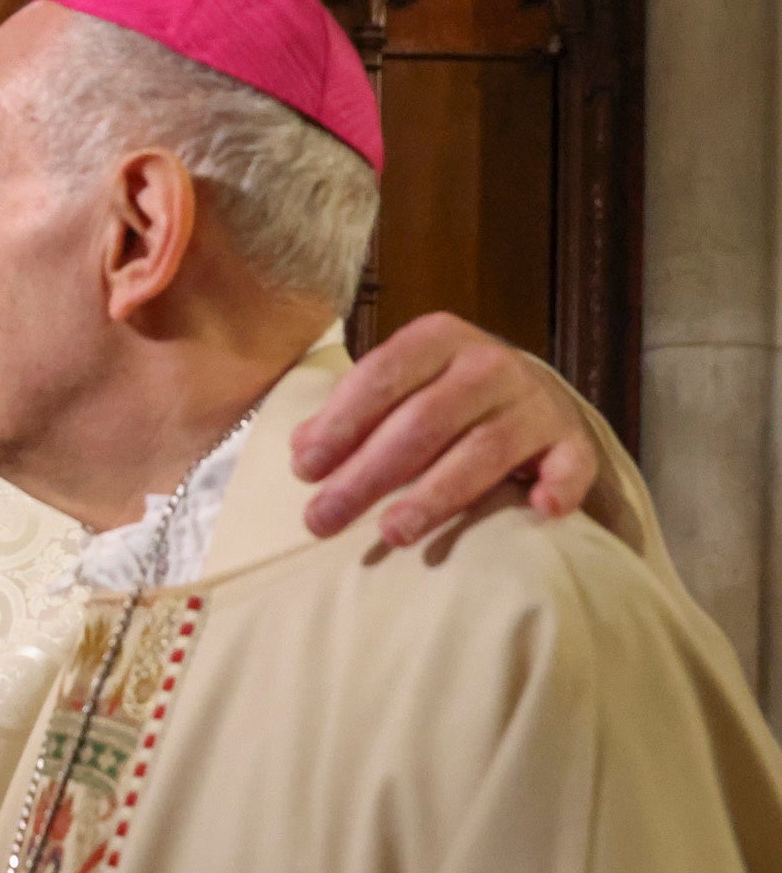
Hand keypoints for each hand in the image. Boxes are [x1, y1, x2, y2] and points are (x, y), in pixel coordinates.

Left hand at [293, 313, 597, 546]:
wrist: (527, 394)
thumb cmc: (440, 396)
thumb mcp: (394, 388)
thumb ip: (347, 413)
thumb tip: (301, 450)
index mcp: (436, 339)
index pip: (382, 377)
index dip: (341, 424)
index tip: (304, 470)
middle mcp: (489, 364)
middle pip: (423, 422)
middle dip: (367, 474)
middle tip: (324, 519)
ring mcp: (534, 402)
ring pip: (481, 450)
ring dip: (435, 495)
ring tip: (392, 533)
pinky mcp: (571, 440)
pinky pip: (570, 463)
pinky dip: (560, 484)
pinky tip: (542, 509)